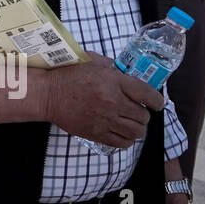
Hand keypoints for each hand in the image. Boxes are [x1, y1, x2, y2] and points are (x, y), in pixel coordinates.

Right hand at [43, 54, 162, 147]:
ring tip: (129, 122)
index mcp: (113, 81)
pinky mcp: (96, 133)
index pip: (148, 95)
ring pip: (136, 132)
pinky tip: (121, 132)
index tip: (156, 103)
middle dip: (143, 113)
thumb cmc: (68, 74)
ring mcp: (105, 120)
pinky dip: (126, 139)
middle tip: (136, 110)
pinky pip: (122, 143)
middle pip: (143, 116)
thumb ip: (112, 66)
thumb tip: (128, 73)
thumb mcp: (91, 61)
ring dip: (136, 127)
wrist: (47, 94)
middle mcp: (112, 102)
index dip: (157, 101)